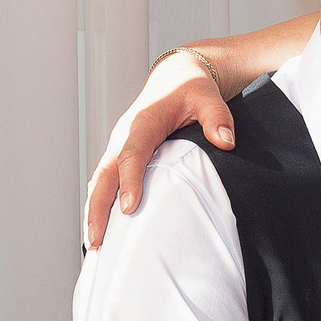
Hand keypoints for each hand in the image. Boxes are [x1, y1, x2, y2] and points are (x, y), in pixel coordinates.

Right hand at [85, 50, 234, 248]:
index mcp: (143, 122)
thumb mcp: (208, 96)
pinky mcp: (120, 154)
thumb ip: (217, 117)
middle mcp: (124, 135)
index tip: (129, 208)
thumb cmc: (191, 87)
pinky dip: (100, 203)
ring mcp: (119, 145)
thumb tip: (226, 140)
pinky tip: (102, 228)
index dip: (130, 181)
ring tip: (95, 245)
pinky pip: (105, 181)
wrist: (175, 76)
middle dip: (98, 208)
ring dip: (94, 211)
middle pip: (104, 174)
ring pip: (99, 181)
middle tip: (98, 240)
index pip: (132, 155)